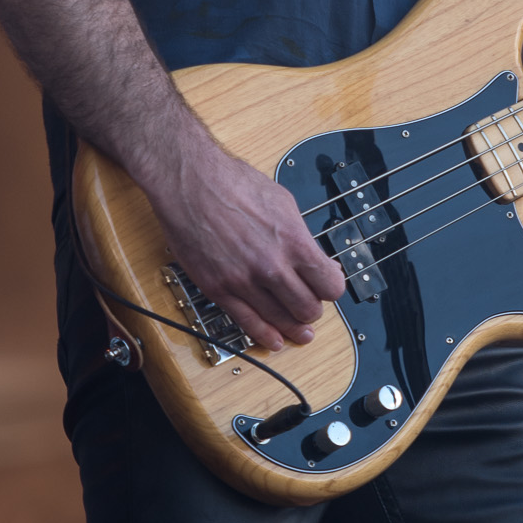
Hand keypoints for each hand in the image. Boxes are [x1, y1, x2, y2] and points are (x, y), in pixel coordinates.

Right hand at [148, 131, 345, 352]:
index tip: (328, 286)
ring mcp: (244, 281)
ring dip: (294, 328)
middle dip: (313, 310)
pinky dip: (265, 335)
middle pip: (307, 308)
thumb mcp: (283, 202)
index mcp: (294, 242)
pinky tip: (275, 340)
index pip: (330, 285)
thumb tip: (312, 256)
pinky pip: (247, 323)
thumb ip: (299, 234)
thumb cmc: (233, 183)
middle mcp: (272, 266)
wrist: (190, 182)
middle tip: (312, 306)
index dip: (332, 288)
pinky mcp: (219, 288)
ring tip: (302, 333)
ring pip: (280, 320)